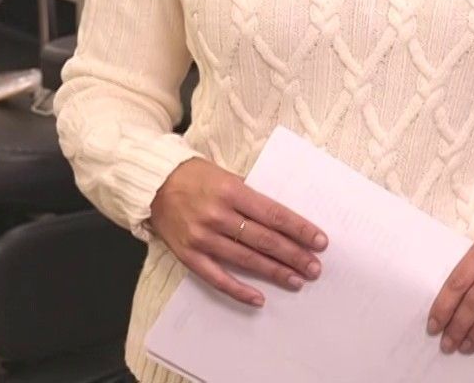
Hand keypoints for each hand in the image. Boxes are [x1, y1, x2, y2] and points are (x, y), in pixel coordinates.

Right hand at [149, 157, 327, 307]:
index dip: (299, 229)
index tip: (319, 241)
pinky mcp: (189, 255)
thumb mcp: (226, 174)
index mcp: (231, 191)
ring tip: (297, 280)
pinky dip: (239, 290)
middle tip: (314, 267)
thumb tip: (283, 218)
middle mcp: (218, 215)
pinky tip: (259, 298)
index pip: (274, 214)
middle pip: (265, 240)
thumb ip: (251, 195)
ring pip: (247, 260)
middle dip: (294, 255)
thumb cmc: (195, 176)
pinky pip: (218, 278)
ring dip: (275, 272)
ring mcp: (203, 238)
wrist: (153, 184)